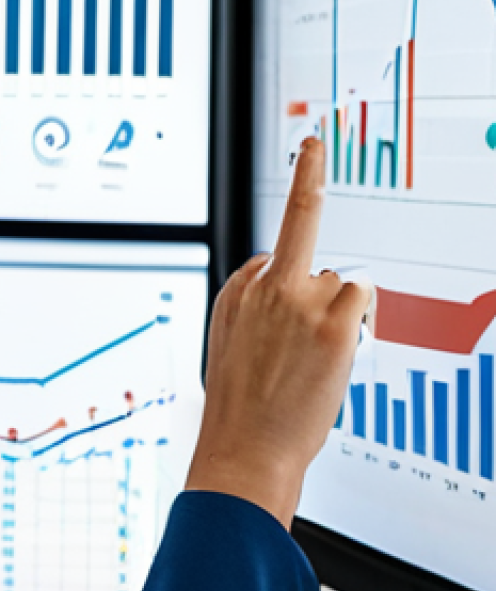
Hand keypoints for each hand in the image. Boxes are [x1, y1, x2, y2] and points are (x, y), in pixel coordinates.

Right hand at [185, 137, 372, 527]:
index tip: (314, 142)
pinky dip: (356, 324)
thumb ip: (250, 293)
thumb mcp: (229, 336)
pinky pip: (361, 300)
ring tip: (311, 362)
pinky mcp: (333, 324)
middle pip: (318, 264)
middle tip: (302, 343)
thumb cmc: (240, 400)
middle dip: (319, 297)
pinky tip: (330, 356)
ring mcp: (301, 300)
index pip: (280, 230)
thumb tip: (276, 266)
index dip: (305, 176)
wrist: (244, 448)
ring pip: (342, 285)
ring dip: (338, 317)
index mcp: (239, 286)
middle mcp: (267, 283)